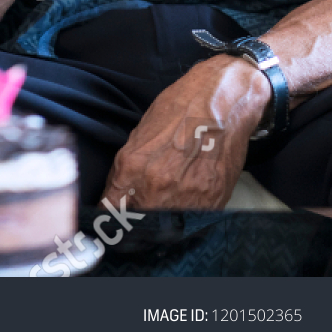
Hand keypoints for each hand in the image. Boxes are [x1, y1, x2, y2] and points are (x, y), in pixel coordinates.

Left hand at [101, 56, 270, 210]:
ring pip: (163, 230)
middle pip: (135, 225)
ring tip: (162, 212)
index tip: (113, 220)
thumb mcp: (141, 132)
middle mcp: (155, 187)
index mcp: (132, 166)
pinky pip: (190, 224)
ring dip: (159, 224)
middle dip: (133, 224)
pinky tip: (184, 206)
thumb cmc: (181, 107)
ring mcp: (184, 199)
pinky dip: (185, 220)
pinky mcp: (210, 204)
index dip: (110, 218)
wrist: (222, 101)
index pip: (109, 210)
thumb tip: (119, 192)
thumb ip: (128, 167)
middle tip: (137, 218)